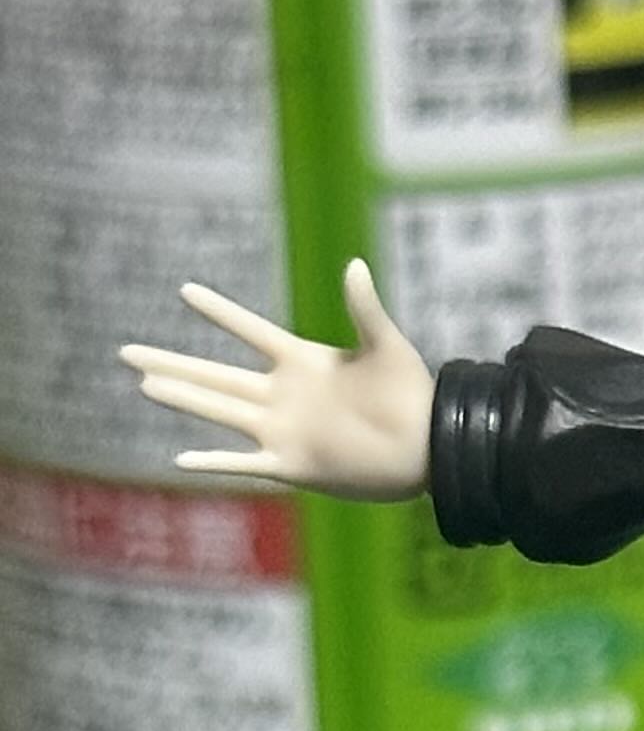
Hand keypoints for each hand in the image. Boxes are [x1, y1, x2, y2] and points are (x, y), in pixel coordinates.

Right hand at [120, 259, 433, 501]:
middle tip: (127, 352)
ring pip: (220, 411)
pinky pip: (244, 463)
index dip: (219, 311)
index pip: (250, 330)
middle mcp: (285, 396)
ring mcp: (285, 431)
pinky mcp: (294, 465)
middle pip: (216, 375)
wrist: (430, 447)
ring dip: (182, 398)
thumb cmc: (414, 395)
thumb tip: (355, 265)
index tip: (185, 289)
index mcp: (304, 361)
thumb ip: (365, 309)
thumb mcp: (388, 346)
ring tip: (143, 383)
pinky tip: (180, 459)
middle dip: (172, 362)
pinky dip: (214, 462)